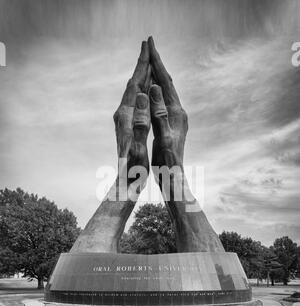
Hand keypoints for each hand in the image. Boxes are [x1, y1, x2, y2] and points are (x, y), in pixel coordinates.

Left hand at [113, 41, 150, 190]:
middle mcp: (122, 115)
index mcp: (125, 116)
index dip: (141, 65)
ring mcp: (123, 120)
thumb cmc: (134, 168)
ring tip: (149, 63)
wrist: (125, 181)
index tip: (148, 46)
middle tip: (147, 46)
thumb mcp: (138, 145)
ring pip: (133, 92)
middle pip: (132, 84)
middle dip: (141, 65)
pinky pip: (135, 102)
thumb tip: (141, 95)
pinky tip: (146, 90)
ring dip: (141, 76)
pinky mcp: (127, 126)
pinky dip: (142, 90)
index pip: (134, 84)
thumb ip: (139, 121)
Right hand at [148, 37, 187, 169]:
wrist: (173, 177)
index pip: (166, 81)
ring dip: (157, 75)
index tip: (150, 43)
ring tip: (150, 61)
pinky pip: (163, 101)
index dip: (157, 62)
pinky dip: (156, 90)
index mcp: (176, 113)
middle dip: (158, 63)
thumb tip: (155, 88)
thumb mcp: (163, 137)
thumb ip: (159, 113)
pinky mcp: (171, 124)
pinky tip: (151, 89)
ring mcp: (176, 118)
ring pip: (166, 91)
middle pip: (167, 82)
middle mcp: (178, 112)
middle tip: (149, 44)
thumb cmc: (167, 161)